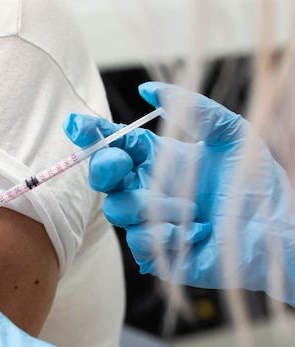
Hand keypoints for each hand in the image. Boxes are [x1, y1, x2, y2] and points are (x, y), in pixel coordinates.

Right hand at [63, 82, 294, 303]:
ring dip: (153, 205)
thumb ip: (193, 108)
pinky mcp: (155, 252)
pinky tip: (195, 234)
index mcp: (160, 160)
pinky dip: (166, 235)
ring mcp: (148, 221)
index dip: (94, 133)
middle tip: (122, 164)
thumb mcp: (232, 134)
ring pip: (117, 208)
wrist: (274, 232)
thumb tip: (149, 88)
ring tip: (192, 208)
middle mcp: (148, 189)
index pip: (117, 143)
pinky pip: (138, 241)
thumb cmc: (257, 185)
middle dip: (104, 167)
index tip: (77, 125)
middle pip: (103, 176)